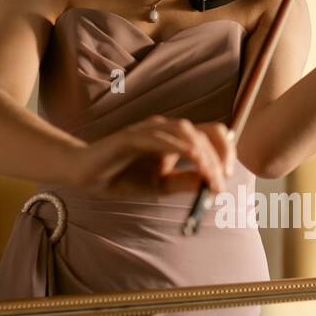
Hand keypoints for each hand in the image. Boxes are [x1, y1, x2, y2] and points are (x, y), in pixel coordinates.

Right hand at [69, 116, 235, 197]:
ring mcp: (148, 129)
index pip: (210, 134)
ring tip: (209, 173)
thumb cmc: (123, 178)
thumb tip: (213, 184)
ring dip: (202, 152)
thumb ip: (185, 182)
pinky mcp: (130, 135)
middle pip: (203, 131)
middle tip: (221, 181)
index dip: (224, 152)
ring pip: (185, 131)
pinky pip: (158, 137)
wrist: (88, 177)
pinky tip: (190, 156)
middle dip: (218, 157)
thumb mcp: (161, 186)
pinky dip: (177, 145)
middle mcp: (165, 129)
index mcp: (174, 139)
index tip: (228, 177)